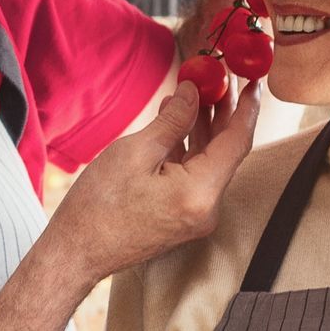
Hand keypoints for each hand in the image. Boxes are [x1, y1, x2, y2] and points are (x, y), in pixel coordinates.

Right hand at [42, 80, 259, 285]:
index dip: (247, 108)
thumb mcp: (136, 151)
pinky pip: (193, 174)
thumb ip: (174, 121)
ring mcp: (195, 215)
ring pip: (209, 161)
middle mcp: (206, 208)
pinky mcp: (182, 216)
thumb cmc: (99, 206)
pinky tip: (174, 120)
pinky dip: (188, 146)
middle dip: (223, 112)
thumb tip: (194, 92)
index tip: (252, 81)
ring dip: (203, 127)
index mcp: (200, 193)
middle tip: (219, 78)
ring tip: (195, 91)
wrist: (77, 251)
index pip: (238, 142)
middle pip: (225, 151)